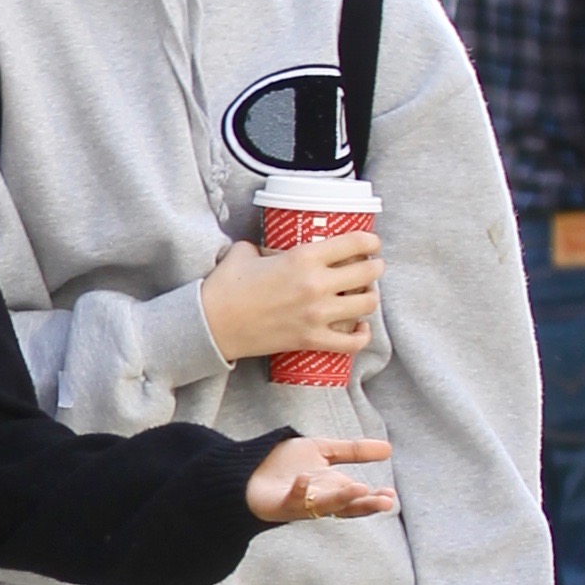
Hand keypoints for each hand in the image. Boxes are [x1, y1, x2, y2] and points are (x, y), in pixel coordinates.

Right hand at [199, 236, 383, 362]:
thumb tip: (270, 248)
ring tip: (362, 296)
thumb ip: (265, 246)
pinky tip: (360, 327)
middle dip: (374, 268)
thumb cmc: (224, 287)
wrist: (210, 325)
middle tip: (369, 268)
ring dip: (369, 298)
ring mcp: (316, 315)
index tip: (371, 244)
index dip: (370, 241)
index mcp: (303, 257)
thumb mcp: (244, 253)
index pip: (355, 243)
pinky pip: (352, 342)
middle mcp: (316, 285)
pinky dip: (361, 335)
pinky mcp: (310, 340)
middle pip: (369, 273)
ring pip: (367, 305)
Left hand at [244, 433, 396, 522]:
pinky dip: (299, 491)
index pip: (357, 498)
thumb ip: (353, 451)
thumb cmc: (284, 465)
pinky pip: (291, 500)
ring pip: (323, 505)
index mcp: (331, 489)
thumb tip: (389, 448)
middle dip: (365, 504)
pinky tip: (305, 479)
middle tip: (385, 501)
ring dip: (340, 498)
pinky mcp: (278, 504)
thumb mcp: (322, 451)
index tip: (391, 495)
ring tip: (358, 488)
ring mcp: (299, 503)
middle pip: (346, 506)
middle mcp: (319, 500)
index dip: (374, 498)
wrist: (246, 470)